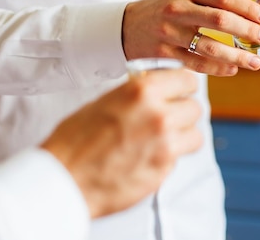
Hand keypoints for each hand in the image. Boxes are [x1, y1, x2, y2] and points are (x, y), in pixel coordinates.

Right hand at [41, 69, 201, 217]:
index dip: (183, 88)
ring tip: (161, 141)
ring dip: (182, 136)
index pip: (187, 79)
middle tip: (167, 120)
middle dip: (182, 113)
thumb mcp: (106, 101)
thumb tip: (157, 91)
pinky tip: (149, 158)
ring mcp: (165, 142)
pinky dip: (170, 157)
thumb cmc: (75, 141)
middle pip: (194, 107)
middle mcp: (158, 113)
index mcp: (142, 91)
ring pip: (195, 134)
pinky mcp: (164, 168)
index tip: (180, 93)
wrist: (63, 179)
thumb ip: (138, 95)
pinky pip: (180, 157)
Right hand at [122, 0, 259, 75]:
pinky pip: (197, 63)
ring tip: (254, 62)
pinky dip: (218, 68)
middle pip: (220, 20)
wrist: (126, 26)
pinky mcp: (164, 53)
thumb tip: (251, 16)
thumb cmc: (164, 10)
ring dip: (237, 55)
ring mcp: (169, 32)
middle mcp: (177, 9)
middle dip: (246, 30)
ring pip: (210, 46)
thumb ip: (211, 3)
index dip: (247, 7)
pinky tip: (233, 69)